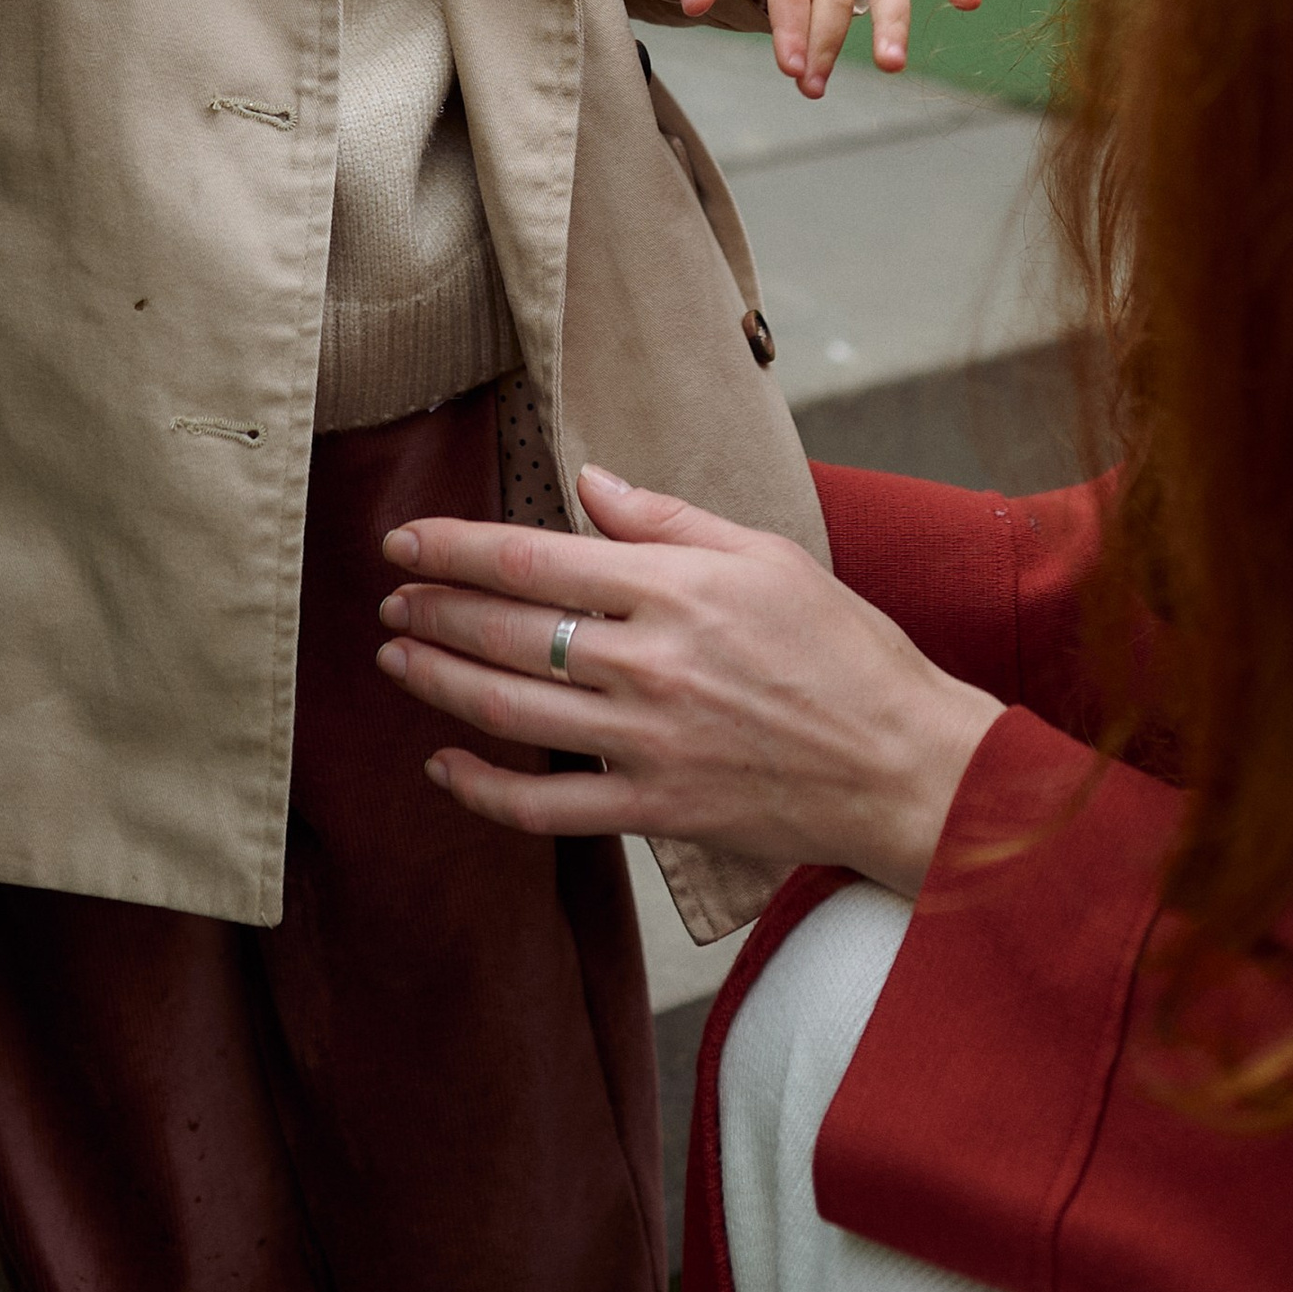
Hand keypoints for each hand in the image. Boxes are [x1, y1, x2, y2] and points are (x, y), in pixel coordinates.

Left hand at [377, 468, 1004, 896]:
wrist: (903, 764)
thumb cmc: (846, 649)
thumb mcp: (766, 554)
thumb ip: (668, 519)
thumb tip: (586, 482)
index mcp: (674, 589)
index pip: (531, 558)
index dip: (453, 547)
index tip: (406, 540)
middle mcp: (648, 663)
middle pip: (507, 631)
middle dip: (434, 608)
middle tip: (389, 595)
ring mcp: (646, 742)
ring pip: (509, 712)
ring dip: (440, 680)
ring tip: (396, 657)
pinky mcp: (653, 809)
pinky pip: (545, 809)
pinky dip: (482, 791)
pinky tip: (444, 766)